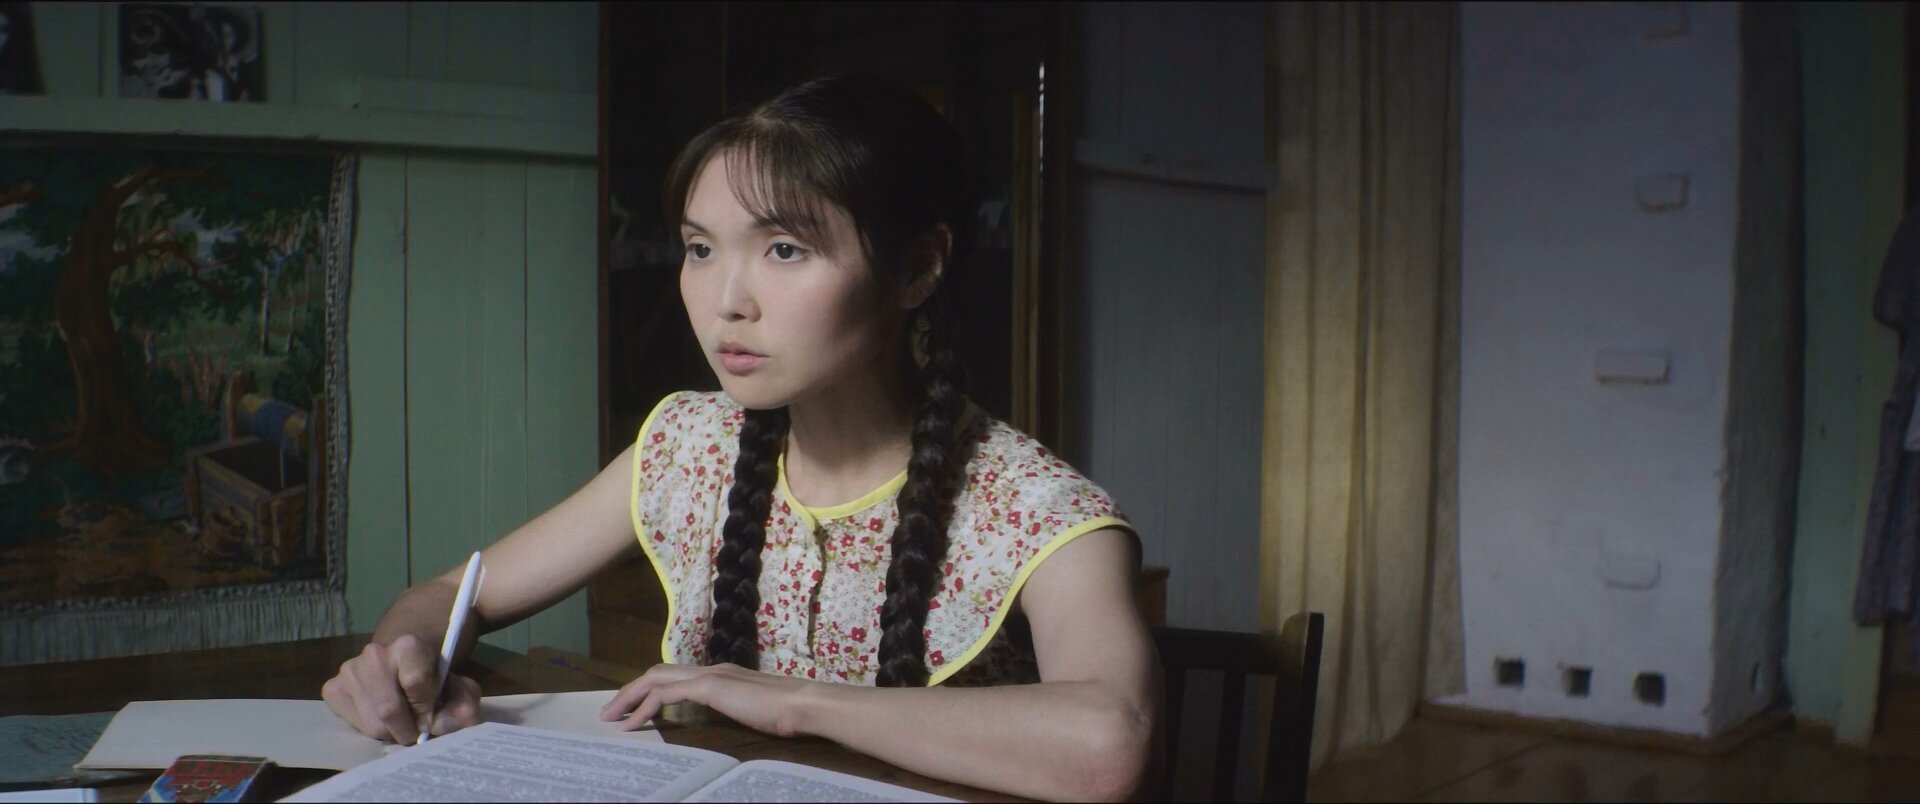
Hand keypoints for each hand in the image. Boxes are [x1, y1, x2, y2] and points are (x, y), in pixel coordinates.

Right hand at [321, 634, 483, 742]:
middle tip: (416, 728)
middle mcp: (374, 654)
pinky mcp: (333, 688)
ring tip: (401, 718)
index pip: (416, 683)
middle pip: (389, 710)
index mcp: (408, 645)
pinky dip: (372, 727)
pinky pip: (354, 725)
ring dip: (391, 731)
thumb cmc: (433, 678)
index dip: (427, 706)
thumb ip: (462, 706)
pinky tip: (380, 714)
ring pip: (372, 723)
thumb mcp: (459, 688)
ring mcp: (349, 670)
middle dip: (408, 728)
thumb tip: (443, 726)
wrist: (402, 660)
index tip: (432, 712)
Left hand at [599, 662, 816, 737]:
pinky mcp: (710, 687)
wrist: (804, 704)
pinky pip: (665, 694)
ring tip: (611, 716)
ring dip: (629, 696)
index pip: (676, 676)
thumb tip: (730, 719)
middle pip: (658, 672)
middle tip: (610, 711)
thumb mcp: (754, 711)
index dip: (650, 690)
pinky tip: (632, 723)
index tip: (632, 707)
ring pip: (655, 678)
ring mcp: (710, 675)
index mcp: (722, 675)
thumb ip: (737, 709)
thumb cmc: (788, 712)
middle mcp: (712, 669)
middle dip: (630, 691)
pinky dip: (643, 707)